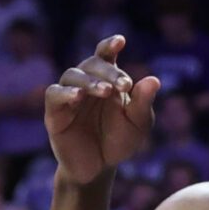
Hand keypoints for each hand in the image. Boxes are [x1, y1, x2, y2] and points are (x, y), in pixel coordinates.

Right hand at [44, 35, 160, 184]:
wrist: (99, 168)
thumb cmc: (119, 140)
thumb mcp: (137, 124)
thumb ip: (143, 103)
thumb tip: (154, 80)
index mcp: (106, 79)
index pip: (105, 55)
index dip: (110, 45)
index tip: (121, 41)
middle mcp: (85, 82)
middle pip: (92, 64)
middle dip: (109, 72)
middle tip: (124, 85)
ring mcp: (68, 96)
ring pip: (72, 75)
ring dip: (89, 80)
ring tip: (105, 91)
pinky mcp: (54, 113)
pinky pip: (54, 95)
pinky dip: (65, 93)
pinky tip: (79, 97)